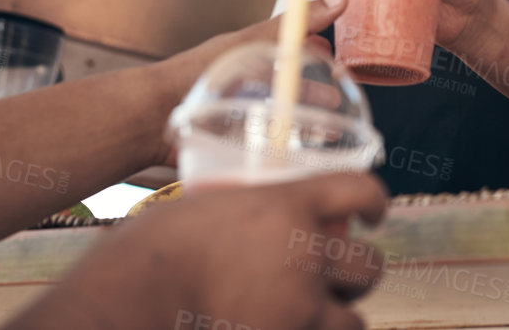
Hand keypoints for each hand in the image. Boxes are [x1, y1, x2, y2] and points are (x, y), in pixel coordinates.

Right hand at [17, 173, 387, 329]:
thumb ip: (241, 212)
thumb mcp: (205, 208)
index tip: (374, 213)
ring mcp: (300, 307)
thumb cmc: (151, 250)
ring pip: (353, 322)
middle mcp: (307, 256)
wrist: (134, 296)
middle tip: (343, 275)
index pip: (358, 191)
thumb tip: (244, 214)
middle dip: (360, 272)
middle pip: (369, 266)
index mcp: (289, 206)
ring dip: (340, 320)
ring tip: (321, 318)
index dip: (374, 200)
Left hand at [144, 0, 346, 167]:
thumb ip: (297, 23)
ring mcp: (246, 116)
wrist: (157, 117)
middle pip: (296, 88)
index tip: (340, 65)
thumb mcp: (255, 41)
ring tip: (330, 132)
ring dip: (311, 125)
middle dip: (320, 95)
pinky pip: (272, 147)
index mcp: (257, 55)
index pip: (299, 52)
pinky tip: (305, 153)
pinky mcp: (239, 145)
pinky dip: (291, 149)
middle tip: (340, 102)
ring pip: (288, 118)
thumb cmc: (199, 73)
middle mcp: (253, 84)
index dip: (320, 58)